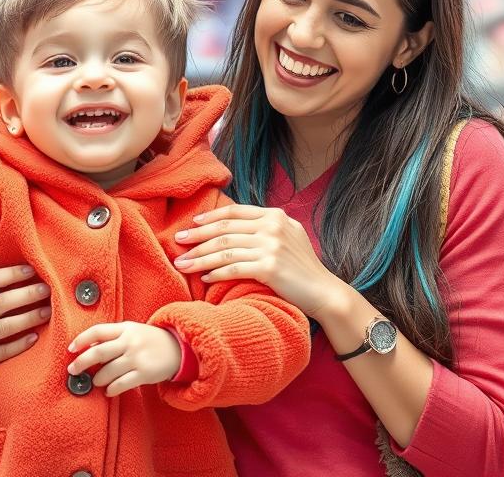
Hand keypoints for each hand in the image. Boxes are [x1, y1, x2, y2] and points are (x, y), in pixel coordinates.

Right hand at [0, 266, 50, 399]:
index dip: (12, 273)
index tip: (31, 270)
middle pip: (3, 302)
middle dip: (28, 294)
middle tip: (48, 288)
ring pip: (7, 326)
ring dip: (30, 317)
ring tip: (48, 310)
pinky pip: (4, 351)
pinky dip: (21, 344)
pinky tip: (35, 336)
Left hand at [68, 322, 180, 397]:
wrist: (177, 347)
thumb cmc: (149, 340)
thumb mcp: (132, 331)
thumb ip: (113, 337)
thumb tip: (88, 347)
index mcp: (125, 328)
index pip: (98, 331)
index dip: (82, 339)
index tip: (71, 348)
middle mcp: (129, 342)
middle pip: (99, 352)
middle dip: (82, 363)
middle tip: (73, 371)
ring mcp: (137, 357)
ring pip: (108, 371)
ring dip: (98, 379)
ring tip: (96, 381)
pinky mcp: (144, 373)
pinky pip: (121, 384)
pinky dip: (111, 389)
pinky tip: (109, 391)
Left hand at [174, 204, 342, 317]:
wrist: (325, 292)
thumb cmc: (303, 268)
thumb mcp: (289, 236)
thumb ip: (266, 227)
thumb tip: (235, 227)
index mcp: (275, 215)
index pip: (234, 212)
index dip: (210, 217)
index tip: (192, 224)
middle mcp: (272, 227)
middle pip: (225, 230)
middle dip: (197, 236)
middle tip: (178, 242)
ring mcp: (271, 246)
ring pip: (225, 250)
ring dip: (199, 257)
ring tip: (182, 263)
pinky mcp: (269, 267)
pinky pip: (233, 269)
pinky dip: (215, 272)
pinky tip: (203, 278)